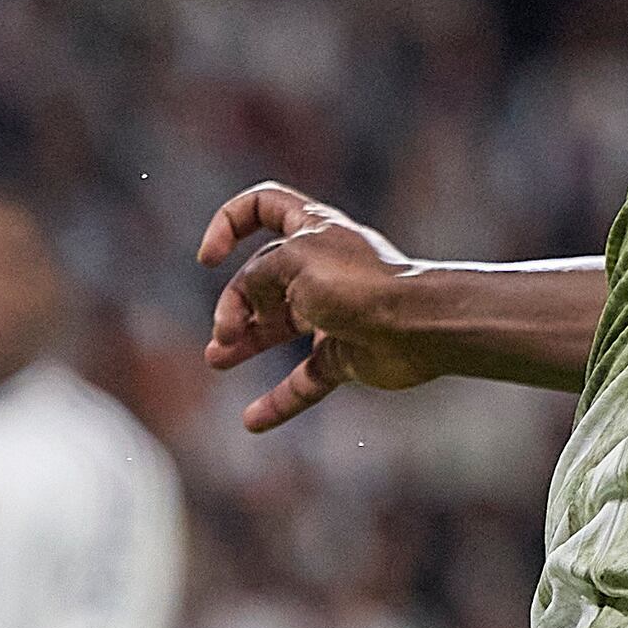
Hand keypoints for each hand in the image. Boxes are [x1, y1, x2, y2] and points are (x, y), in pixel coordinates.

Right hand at [200, 184, 444, 431]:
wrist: (419, 326)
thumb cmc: (359, 285)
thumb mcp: (291, 263)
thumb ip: (255, 277)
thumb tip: (243, 307)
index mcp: (312, 229)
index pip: (263, 206)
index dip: (228, 224)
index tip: (208, 258)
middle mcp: (321, 267)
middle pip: (262, 278)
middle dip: (235, 304)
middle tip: (223, 335)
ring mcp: (333, 312)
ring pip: (279, 327)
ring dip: (245, 342)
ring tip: (217, 359)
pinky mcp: (345, 353)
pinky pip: (305, 379)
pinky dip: (280, 400)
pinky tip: (252, 421)